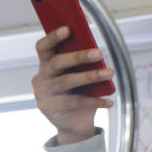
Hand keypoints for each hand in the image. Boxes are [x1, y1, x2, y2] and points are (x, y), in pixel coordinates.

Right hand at [31, 27, 113, 145]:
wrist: (73, 123)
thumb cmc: (77, 92)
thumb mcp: (77, 75)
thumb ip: (80, 63)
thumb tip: (95, 50)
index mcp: (46, 65)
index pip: (43, 48)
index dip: (54, 37)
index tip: (68, 28)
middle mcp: (42, 78)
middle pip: (57, 63)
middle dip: (78, 56)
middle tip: (98, 52)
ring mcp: (45, 94)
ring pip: (67, 81)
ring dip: (90, 76)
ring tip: (110, 73)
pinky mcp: (52, 108)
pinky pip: (76, 102)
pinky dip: (96, 101)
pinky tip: (110, 100)